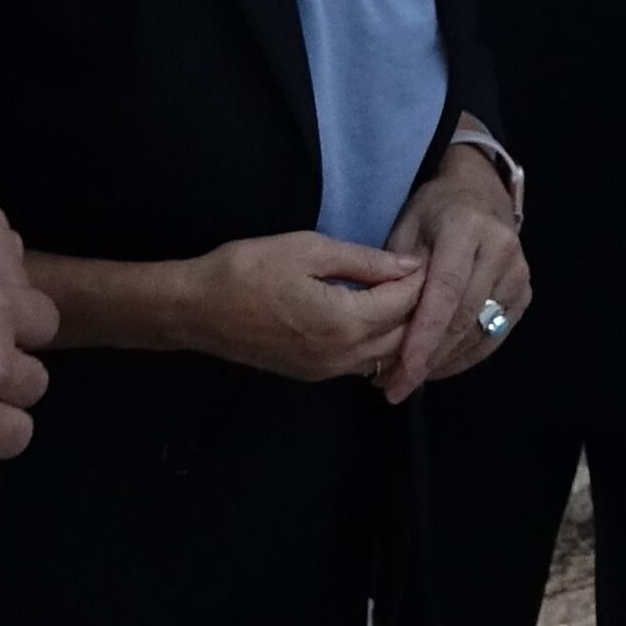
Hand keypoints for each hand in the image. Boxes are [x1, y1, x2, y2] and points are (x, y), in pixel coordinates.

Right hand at [181, 230, 425, 384]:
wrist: (196, 310)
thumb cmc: (248, 270)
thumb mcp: (308, 250)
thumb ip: (363, 261)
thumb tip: (407, 264)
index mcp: (345, 321)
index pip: (404, 302)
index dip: (421, 277)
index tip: (429, 255)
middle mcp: (342, 355)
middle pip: (404, 335)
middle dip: (420, 306)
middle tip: (423, 275)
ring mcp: (327, 371)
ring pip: (386, 356)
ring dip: (402, 329)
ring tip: (405, 296)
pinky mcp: (313, 375)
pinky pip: (362, 364)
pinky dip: (380, 345)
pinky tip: (379, 320)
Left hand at [382, 150, 531, 401]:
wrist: (479, 191)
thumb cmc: (434, 210)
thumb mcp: (406, 227)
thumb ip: (398, 270)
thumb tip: (387, 323)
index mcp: (466, 228)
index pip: (445, 292)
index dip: (424, 335)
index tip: (402, 371)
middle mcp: (500, 250)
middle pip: (463, 318)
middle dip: (429, 359)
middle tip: (394, 388)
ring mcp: (518, 273)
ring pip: (480, 332)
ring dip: (443, 362)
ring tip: (408, 380)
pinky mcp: (524, 292)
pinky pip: (495, 335)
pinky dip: (465, 356)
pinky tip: (438, 367)